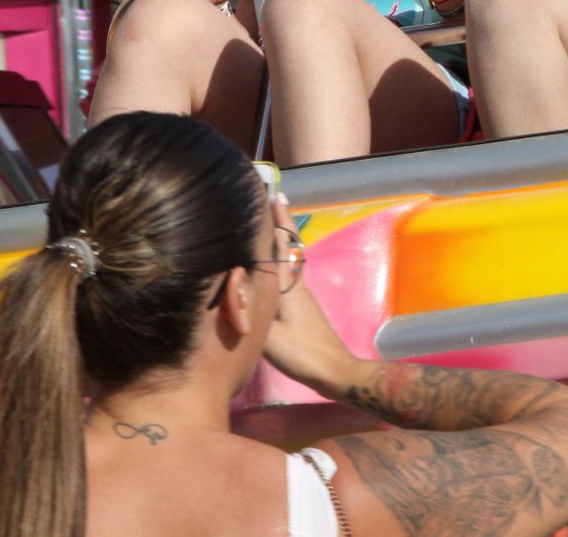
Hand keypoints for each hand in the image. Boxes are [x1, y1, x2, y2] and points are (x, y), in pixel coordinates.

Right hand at [262, 203, 357, 390]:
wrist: (334, 372)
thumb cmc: (301, 352)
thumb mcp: (269, 334)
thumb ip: (250, 308)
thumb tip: (232, 283)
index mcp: (288, 286)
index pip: (280, 245)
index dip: (276, 221)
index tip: (272, 195)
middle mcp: (297, 285)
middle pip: (288, 246)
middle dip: (280, 222)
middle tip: (273, 197)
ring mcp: (302, 295)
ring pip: (289, 259)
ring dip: (281, 239)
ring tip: (270, 224)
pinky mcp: (303, 307)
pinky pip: (289, 273)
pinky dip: (281, 259)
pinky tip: (274, 266)